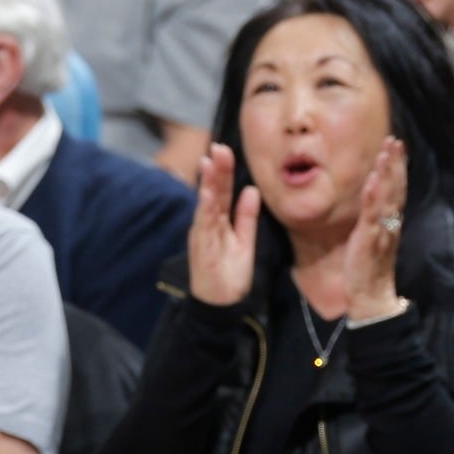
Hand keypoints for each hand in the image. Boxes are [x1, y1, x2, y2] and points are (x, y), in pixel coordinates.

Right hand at [188, 143, 260, 306]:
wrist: (221, 306)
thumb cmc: (230, 275)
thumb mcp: (244, 241)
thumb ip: (246, 217)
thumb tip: (252, 189)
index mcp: (217, 221)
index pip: (221, 192)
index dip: (224, 172)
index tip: (226, 150)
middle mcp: (207, 224)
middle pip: (212, 192)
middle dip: (216, 169)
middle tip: (219, 147)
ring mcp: (202, 235)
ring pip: (206, 204)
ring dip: (208, 182)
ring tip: (211, 161)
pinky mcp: (201, 248)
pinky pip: (203, 225)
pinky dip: (205, 207)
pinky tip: (207, 191)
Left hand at [344, 137, 408, 320]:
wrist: (372, 296)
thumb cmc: (370, 267)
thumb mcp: (374, 237)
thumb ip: (375, 217)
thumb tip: (372, 199)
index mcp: (392, 221)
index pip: (397, 188)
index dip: (398, 166)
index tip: (397, 145)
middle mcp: (391, 222)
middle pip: (397, 187)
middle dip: (396, 163)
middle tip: (395, 140)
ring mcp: (383, 229)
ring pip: (388, 196)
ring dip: (388, 172)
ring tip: (386, 152)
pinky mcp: (371, 239)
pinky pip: (374, 214)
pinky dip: (374, 196)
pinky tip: (373, 180)